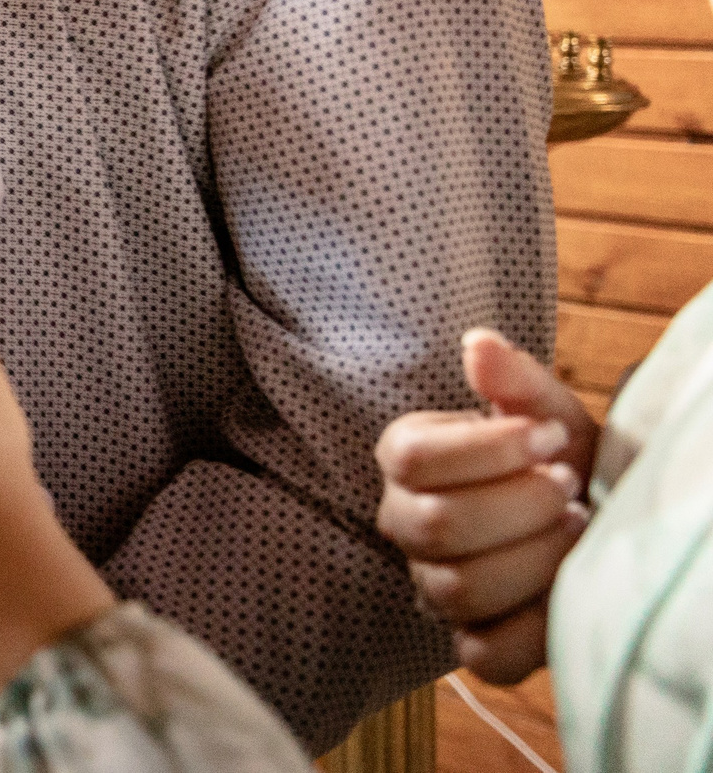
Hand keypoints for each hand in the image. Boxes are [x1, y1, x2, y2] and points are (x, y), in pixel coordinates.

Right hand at [375, 328, 597, 683]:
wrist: (594, 515)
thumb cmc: (561, 459)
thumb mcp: (547, 410)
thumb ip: (513, 378)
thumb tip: (478, 345)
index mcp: (407, 460)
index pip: (412, 458)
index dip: (487, 450)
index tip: (549, 438)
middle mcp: (407, 523)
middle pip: (435, 526)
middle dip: (518, 504)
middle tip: (567, 486)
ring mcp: (434, 586)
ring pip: (457, 589)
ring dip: (532, 558)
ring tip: (575, 529)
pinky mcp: (472, 643)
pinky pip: (480, 656)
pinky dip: (527, 629)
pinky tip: (564, 591)